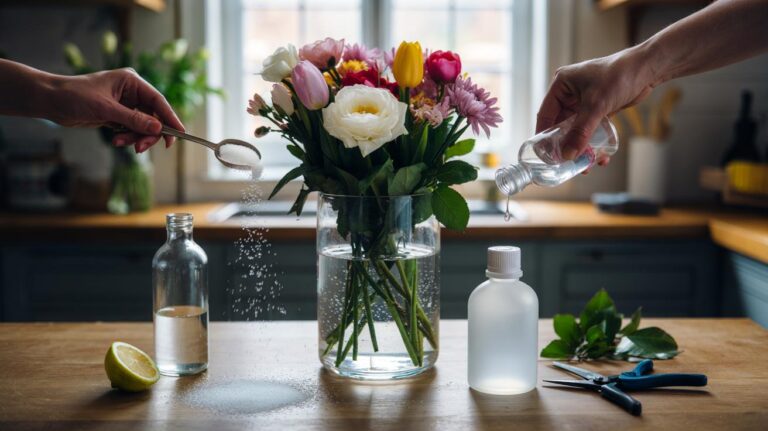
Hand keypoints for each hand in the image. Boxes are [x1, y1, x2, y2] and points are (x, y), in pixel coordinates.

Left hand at [49, 68, 184, 152]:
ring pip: (143, 125)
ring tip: (122, 143)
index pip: (158, 101)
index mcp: (132, 81)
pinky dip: (128, 137)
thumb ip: (134, 119)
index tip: (179, 134)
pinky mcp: (118, 115)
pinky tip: (117, 141)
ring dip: (136, 137)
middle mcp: (131, 92)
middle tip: (142, 148)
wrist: (51, 101)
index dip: (170, 118)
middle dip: (149, 133)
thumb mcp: (106, 109)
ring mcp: (125, 104)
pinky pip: (132, 129)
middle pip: (154, 116)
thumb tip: (158, 128)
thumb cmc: (75, 96)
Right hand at [535, 49, 655, 165]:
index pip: (545, 114)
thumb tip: (568, 155)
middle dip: (566, 145)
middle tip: (568, 163)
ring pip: (576, 129)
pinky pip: (590, 129)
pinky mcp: (597, 107)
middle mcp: (569, 93)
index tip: (545, 155)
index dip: (544, 135)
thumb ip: (580, 132)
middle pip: (561, 125)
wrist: (647, 69)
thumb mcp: (596, 105)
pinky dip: (593, 142)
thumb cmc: (619, 76)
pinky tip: (600, 156)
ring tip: (586, 164)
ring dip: (581, 147)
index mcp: (561, 85)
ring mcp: (583, 101)